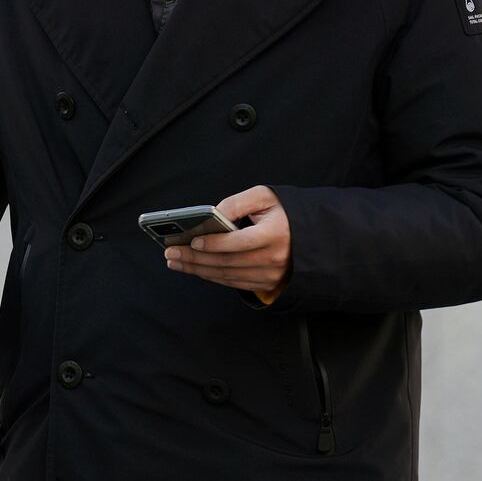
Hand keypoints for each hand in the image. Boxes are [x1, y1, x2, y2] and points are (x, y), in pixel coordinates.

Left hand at [164, 185, 291, 294]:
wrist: (310, 236)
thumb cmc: (284, 212)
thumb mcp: (265, 197)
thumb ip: (238, 202)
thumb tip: (212, 214)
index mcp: (275, 234)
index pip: (239, 242)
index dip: (214, 243)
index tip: (192, 241)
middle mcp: (273, 259)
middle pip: (227, 262)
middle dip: (195, 259)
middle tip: (171, 253)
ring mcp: (270, 275)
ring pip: (227, 275)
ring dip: (198, 270)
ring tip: (176, 262)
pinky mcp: (266, 284)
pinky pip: (233, 283)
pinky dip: (212, 276)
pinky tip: (195, 269)